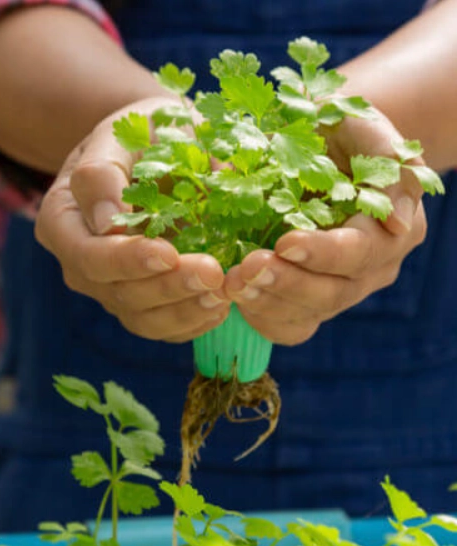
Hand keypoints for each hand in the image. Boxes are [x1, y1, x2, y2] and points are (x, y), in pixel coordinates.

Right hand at [35, 98, 230, 342]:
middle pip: (115, 291)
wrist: (161, 147)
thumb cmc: (142, 132)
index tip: (168, 252)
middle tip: (213, 272)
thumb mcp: (121, 132)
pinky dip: (194, 320)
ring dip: (184, 310)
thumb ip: (104, 171)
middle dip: (166, 287)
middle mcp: (79, 262)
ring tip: (225, 291)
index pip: (87, 254)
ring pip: (140, 318)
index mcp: (61, 220)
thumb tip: (108, 221)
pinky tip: (223, 303)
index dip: (125, 260)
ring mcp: (110, 288)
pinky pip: (163, 327)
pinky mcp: (141, 303)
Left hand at [223, 106, 427, 344]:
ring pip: (308, 314)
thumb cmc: (340, 132)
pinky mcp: (306, 303)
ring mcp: (338, 290)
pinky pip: (287, 326)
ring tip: (232, 284)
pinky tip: (233, 298)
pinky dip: (259, 316)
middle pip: (333, 292)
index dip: (324, 252)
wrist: (314, 145)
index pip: (360, 252)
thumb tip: (401, 224)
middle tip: (247, 268)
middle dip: (287, 282)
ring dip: (266, 302)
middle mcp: (370, 269)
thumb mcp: (367, 130)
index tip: (285, 242)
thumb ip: (390, 163)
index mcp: (390, 230)